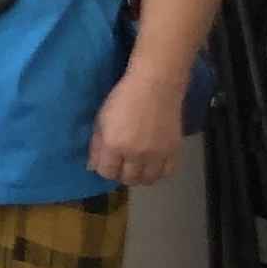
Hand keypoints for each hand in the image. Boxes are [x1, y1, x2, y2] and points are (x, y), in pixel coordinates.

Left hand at [91, 69, 187, 189]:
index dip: (105, 169)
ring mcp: (157, 154)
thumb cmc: (123, 99)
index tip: (106, 162)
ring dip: (140, 176)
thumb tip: (92, 167)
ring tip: (137, 165)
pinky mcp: (174, 150)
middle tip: (121, 164)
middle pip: (128, 179)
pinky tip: (153, 163)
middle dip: (121, 174)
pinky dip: (158, 172)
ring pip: (148, 180)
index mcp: (114, 145)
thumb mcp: (101, 120)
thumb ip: (96, 146)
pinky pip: (167, 173)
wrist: (155, 87)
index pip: (107, 173)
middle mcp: (136, 154)